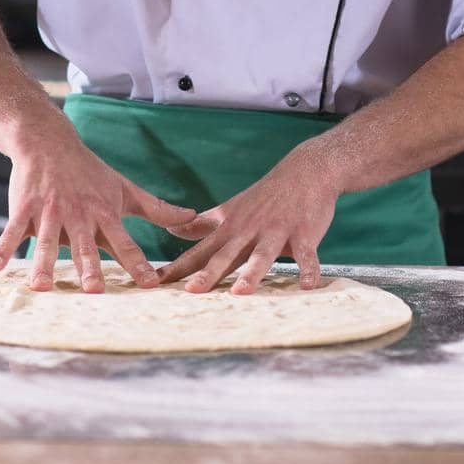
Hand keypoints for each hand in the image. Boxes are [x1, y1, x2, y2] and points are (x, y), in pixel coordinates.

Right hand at [0, 123, 196, 293]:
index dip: (138, 263)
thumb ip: (157, 209)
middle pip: (86, 245)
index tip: (151, 284)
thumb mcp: (125, 190)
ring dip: (44, 263)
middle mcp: (79, 215)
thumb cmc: (90, 172)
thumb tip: (192, 218)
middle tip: (94, 290)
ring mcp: (51, 212)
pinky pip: (13, 231)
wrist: (50, 143)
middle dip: (90, 267)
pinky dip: (4, 248)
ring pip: (48, 241)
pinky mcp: (25, 209)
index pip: (125, 242)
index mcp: (105, 214)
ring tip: (42, 286)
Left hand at [153, 143, 339, 295]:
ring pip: (262, 255)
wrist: (305, 171)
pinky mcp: (303, 234)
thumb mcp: (231, 208)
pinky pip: (306, 255)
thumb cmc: (267, 195)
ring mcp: (276, 231)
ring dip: (252, 273)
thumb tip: (171, 229)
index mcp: (231, 228)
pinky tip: (308, 286)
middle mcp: (250, 231)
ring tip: (241, 292)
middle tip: (191, 291)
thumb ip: (203, 223)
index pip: (200, 251)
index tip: (154, 282)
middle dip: (208, 274)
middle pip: (226, 255)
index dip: (177, 267)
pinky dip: (309, 269)